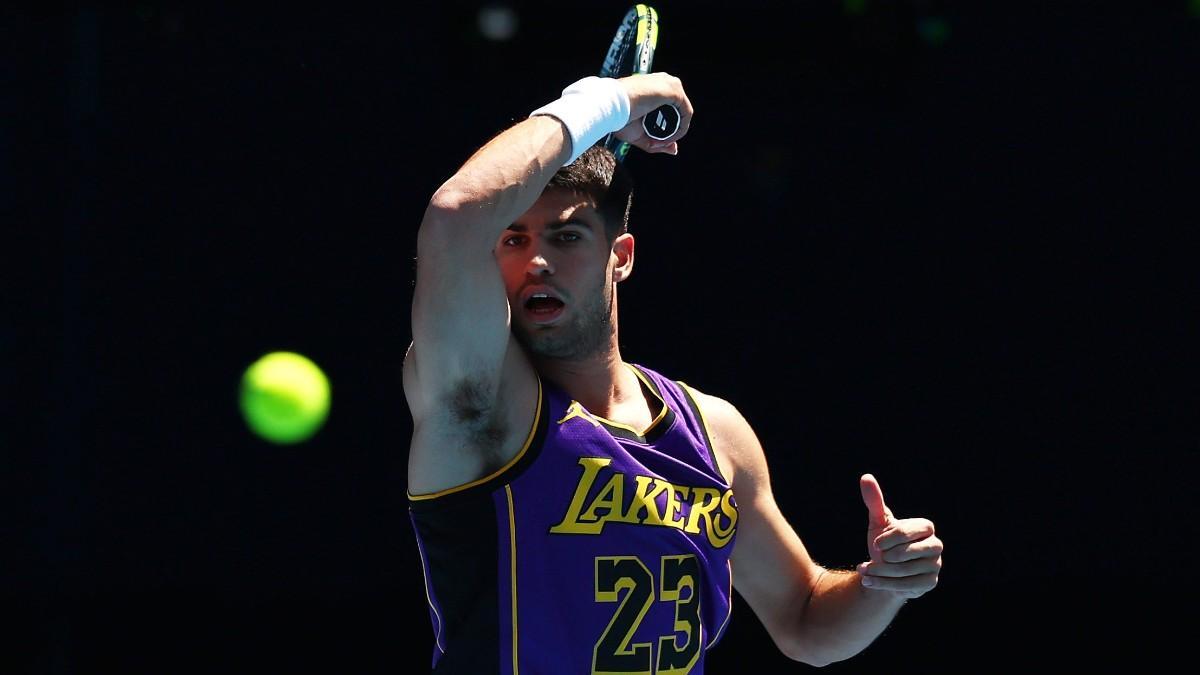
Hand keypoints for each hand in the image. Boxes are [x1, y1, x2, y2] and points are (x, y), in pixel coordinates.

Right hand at [614, 72, 692, 154]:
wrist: (610, 106)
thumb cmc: (618, 116)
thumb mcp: (639, 133)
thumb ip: (657, 142)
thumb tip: (675, 150)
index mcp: (654, 86)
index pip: (669, 107)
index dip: (667, 127)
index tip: (656, 140)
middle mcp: (664, 82)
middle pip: (677, 111)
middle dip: (670, 131)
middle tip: (656, 142)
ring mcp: (670, 84)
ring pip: (682, 113)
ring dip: (674, 132)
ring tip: (659, 141)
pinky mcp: (675, 91)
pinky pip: (686, 113)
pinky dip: (680, 129)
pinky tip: (668, 137)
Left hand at [856, 473, 942, 598]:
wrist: (885, 571)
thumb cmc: (884, 543)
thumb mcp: (878, 522)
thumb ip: (875, 501)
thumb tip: (866, 477)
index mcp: (925, 527)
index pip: (905, 532)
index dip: (887, 539)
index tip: (876, 543)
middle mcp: (935, 545)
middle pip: (908, 553)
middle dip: (885, 558)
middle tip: (873, 557)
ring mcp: (935, 565)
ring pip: (905, 571)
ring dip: (879, 572)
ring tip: (864, 570)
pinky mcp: (930, 583)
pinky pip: (907, 586)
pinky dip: (884, 585)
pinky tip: (869, 582)